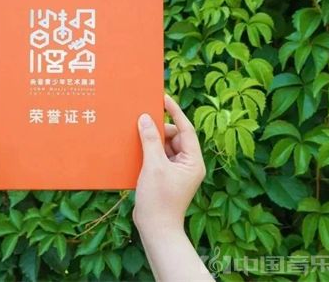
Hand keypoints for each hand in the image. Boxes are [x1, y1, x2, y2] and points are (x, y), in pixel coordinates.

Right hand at [133, 93, 205, 234]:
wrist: (156, 229)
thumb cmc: (159, 200)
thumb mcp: (153, 165)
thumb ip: (150, 140)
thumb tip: (146, 118)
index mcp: (193, 161)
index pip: (186, 129)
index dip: (175, 112)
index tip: (163, 98)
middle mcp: (188, 164)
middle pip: (175, 137)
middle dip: (159, 129)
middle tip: (142, 120)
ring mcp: (177, 172)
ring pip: (165, 147)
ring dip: (152, 140)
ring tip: (137, 134)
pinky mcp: (166, 177)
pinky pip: (158, 157)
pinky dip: (149, 151)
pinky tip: (136, 148)